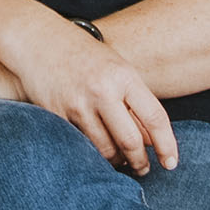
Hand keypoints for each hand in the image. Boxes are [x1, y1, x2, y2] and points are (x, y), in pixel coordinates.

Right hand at [0, 20, 182, 173]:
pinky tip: (96, 153)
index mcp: (123, 76)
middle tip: (143, 170)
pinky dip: (92, 154)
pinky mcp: (56, 115)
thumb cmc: (84, 55)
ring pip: (105, 149)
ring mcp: (77, 104)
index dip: (167, 145)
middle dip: (140, 162)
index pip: (154, 118)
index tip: (171, 163)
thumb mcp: (117, 69)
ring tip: (121, 161)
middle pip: (130, 141)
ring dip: (116, 162)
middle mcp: (101, 91)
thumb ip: (134, 101)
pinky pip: (81, 145)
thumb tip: (152, 141)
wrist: (38, 40)